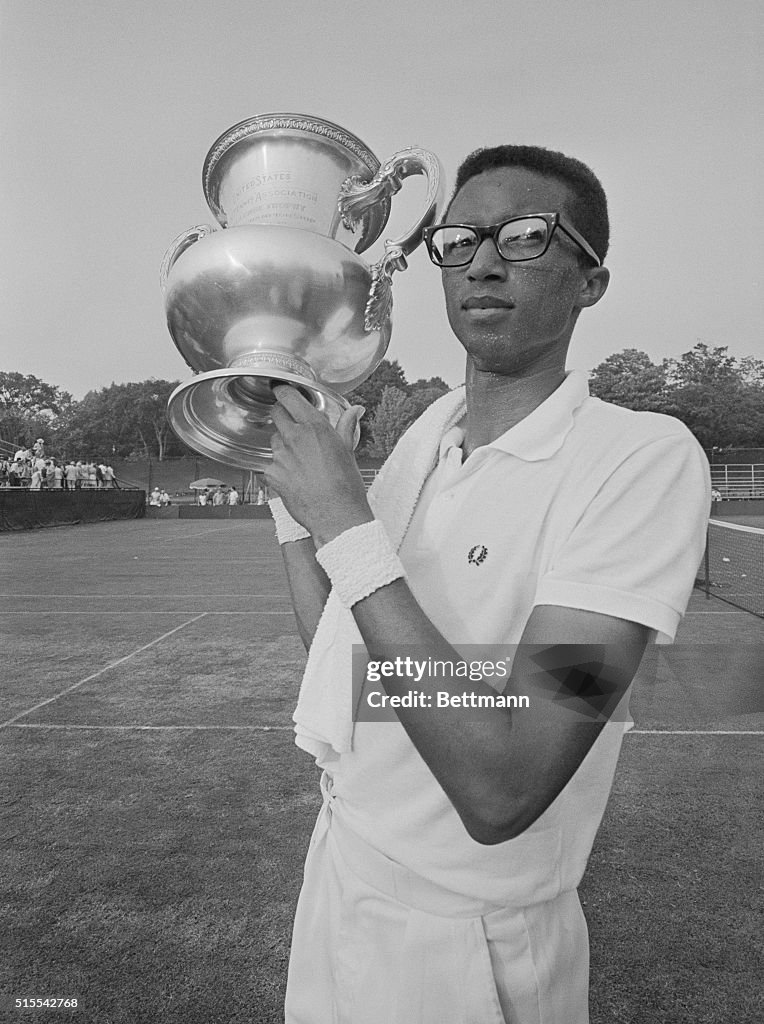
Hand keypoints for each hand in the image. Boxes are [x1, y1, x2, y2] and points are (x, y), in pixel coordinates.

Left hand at [265, 385, 372, 545]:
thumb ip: (346, 426)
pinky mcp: (272, 474)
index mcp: (315, 426)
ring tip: (300, 462)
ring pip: (273, 440)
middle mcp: (295, 437)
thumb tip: (356, 410)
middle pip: (276, 414)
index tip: (281, 391)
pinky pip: (269, 465)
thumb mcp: (348, 450)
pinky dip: (278, 469)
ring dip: (282, 446)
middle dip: (283, 417)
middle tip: (295, 429)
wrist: (337, 517)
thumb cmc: (347, 486)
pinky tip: (294, 480)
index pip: (288, 397)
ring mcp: (281, 455)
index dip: (282, 392)